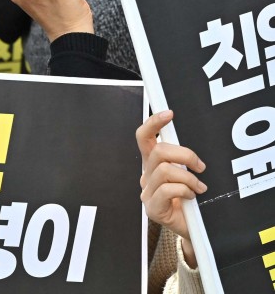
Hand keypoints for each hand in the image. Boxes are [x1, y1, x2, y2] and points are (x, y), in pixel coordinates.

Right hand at [137, 110, 205, 267]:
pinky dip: (185, 191)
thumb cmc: (191, 199)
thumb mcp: (187, 174)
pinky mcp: (152, 208)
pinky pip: (168, 190)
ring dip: (188, 177)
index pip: (144, 137)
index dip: (153, 123)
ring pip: (165, 170)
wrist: (193, 229)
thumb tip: (194, 142)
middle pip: (158, 151)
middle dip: (184, 154)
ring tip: (199, 187)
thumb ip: (183, 159)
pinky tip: (192, 197)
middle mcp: (146, 175)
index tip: (169, 113)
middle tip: (200, 166)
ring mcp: (147, 192)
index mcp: (152, 163)